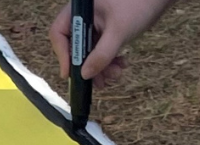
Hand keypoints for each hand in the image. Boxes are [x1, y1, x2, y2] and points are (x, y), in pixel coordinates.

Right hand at [49, 0, 176, 85]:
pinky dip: (109, 60)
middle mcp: (85, 16)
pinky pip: (101, 49)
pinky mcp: (107, 30)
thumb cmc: (139, 4)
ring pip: (89, 51)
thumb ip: (101, 55)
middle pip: (75, 46)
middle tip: (98, 82)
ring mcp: (96, 23)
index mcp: (80, 9)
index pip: (59, 33)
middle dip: (88, 66)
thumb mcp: (118, 32)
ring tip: (116, 74)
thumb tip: (85, 75)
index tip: (71, 74)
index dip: (62, 55)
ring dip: (101, 67)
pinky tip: (121, 64)